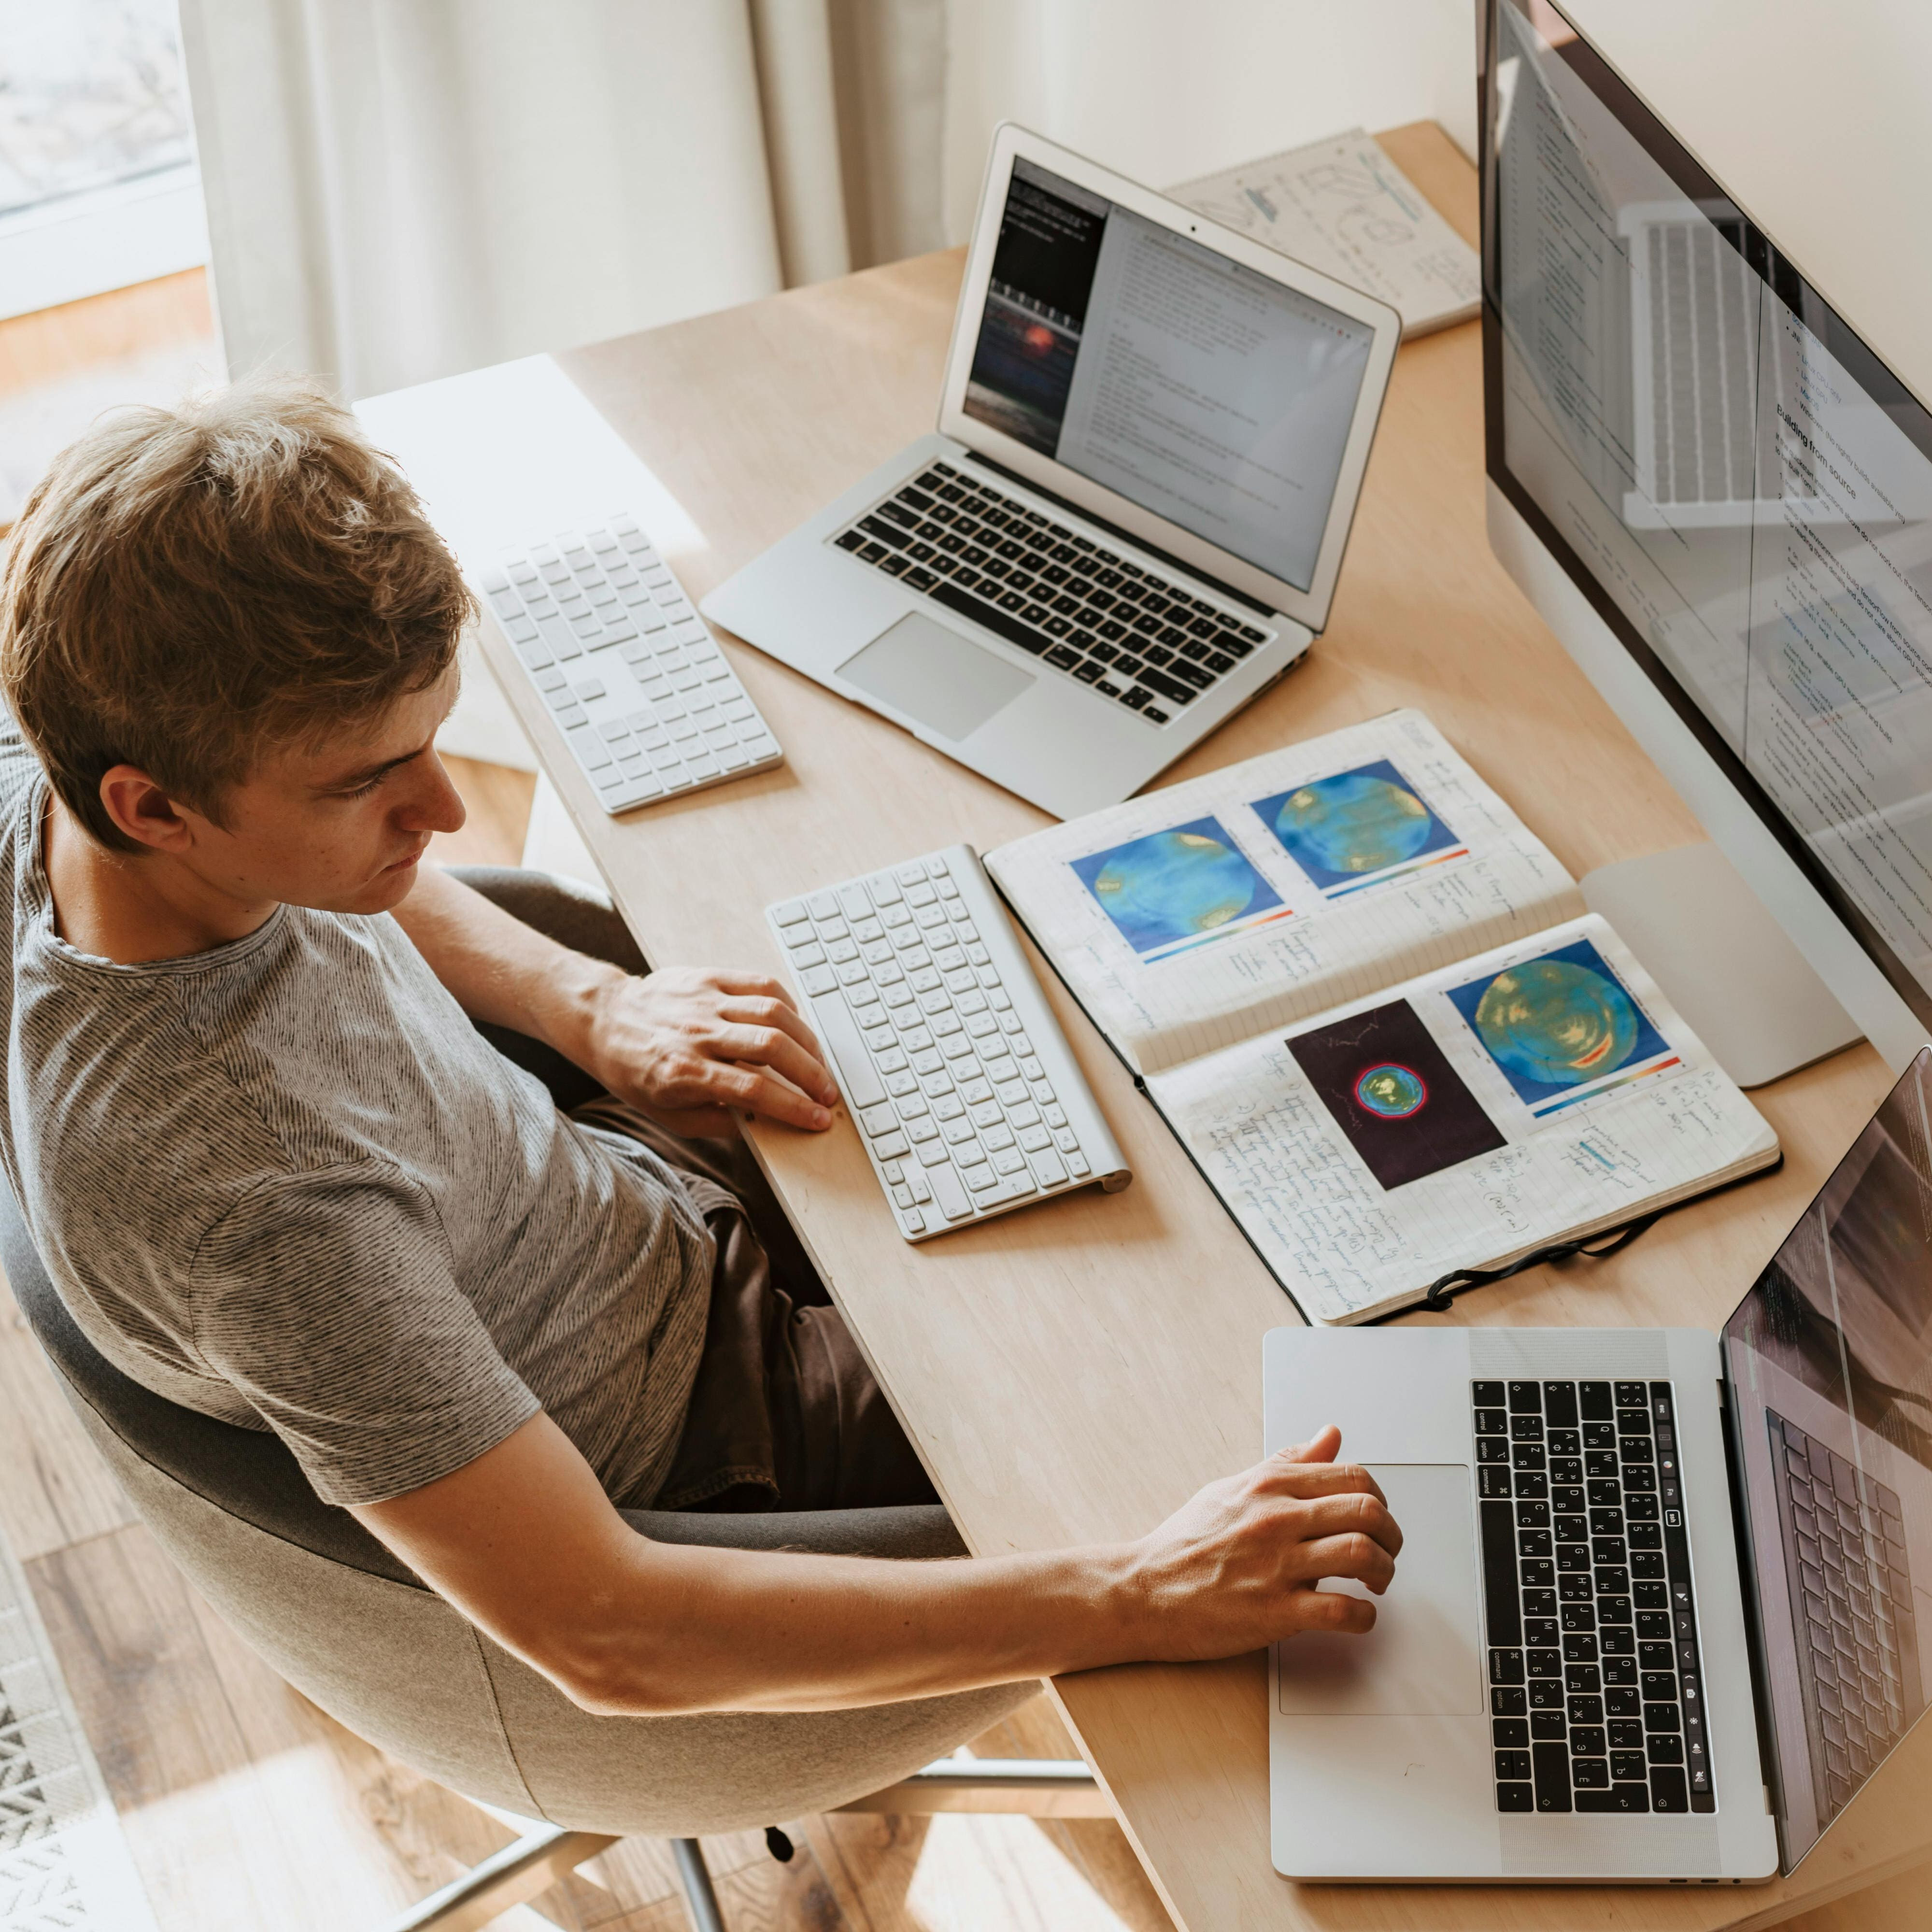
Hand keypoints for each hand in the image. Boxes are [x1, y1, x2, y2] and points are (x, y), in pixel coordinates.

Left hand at [584, 965, 840, 1135]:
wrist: (603, 1020)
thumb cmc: (635, 1072)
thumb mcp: (669, 1115)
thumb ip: (719, 1122)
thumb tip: (767, 1122)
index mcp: (684, 1073)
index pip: (754, 1090)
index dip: (794, 1107)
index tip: (818, 1119)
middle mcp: (697, 1034)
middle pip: (772, 1048)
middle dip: (811, 1074)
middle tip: (828, 1093)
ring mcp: (705, 1002)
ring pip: (773, 1013)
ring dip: (807, 1041)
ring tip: (819, 1063)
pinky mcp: (709, 977)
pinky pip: (761, 985)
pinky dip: (788, 1006)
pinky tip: (797, 1027)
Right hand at [1122, 1426, 1401, 1658]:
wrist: (1143, 1590)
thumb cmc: (1186, 1542)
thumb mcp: (1234, 1488)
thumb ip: (1288, 1462)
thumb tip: (1330, 1436)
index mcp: (1269, 1485)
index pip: (1352, 1476)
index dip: (1379, 1498)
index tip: (1375, 1517)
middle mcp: (1277, 1519)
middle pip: (1367, 1511)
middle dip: (1392, 1534)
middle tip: (1386, 1550)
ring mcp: (1277, 1565)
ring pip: (1361, 1554)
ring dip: (1384, 1571)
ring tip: (1376, 1582)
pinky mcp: (1275, 1612)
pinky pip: (1342, 1611)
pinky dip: (1365, 1616)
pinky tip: (1359, 1616)